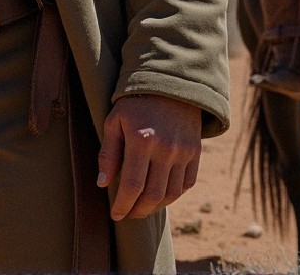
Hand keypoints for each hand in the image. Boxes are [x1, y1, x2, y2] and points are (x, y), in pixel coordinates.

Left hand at [96, 94, 201, 219]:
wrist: (170, 84)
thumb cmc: (135, 103)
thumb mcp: (114, 122)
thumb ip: (108, 153)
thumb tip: (103, 184)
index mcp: (142, 140)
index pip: (132, 185)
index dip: (123, 205)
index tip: (115, 215)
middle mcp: (166, 149)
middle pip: (153, 196)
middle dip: (138, 211)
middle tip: (127, 215)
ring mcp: (184, 151)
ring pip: (171, 194)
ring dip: (155, 207)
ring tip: (142, 208)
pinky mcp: (196, 152)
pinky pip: (186, 184)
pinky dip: (173, 195)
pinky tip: (160, 196)